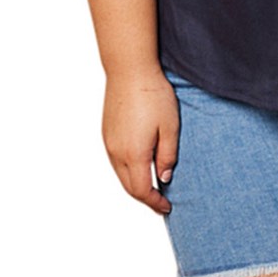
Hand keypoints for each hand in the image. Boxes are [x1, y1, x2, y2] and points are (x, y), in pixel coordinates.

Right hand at [103, 69, 178, 214]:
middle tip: (161, 202)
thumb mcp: (170, 128)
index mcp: (134, 154)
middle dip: (146, 198)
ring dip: (136, 185)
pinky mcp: (107, 133)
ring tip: (153, 187)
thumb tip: (164, 178)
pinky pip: (116, 162)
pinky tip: (140, 168)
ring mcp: (109, 143)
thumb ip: (167, 156)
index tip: (167, 206)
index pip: (142, 190)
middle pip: (129, 187)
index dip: (155, 202)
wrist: (129, 70)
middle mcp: (117, 152)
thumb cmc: (153, 95)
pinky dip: (128, 172)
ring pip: (121, 175)